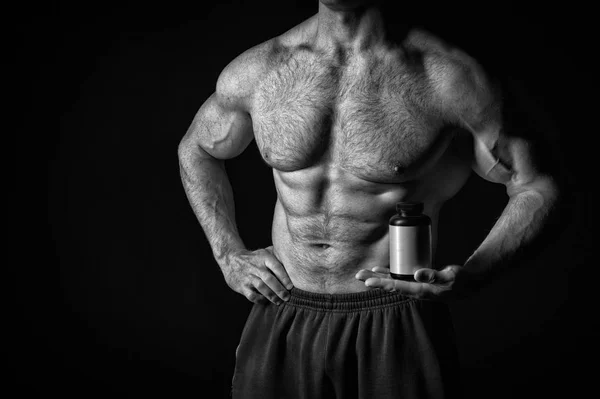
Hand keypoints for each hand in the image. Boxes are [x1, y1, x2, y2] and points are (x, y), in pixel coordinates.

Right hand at [223, 246, 293, 304]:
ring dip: (271, 296)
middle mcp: (255, 267)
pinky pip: (251, 295)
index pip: (276, 266)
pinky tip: (266, 301)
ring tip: (279, 301)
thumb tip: (295, 260)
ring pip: (261, 287)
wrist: (231, 259)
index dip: (284, 277)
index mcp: (263, 258)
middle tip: (287, 297)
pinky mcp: (242, 286)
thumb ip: (278, 255)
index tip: (291, 286)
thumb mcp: (265, 252)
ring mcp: (248, 276)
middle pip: (269, 279)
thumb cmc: (254, 257)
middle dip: (279, 289)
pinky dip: (259, 299)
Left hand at [355, 265, 469, 300]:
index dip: (381, 284)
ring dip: (378, 277)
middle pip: (390, 285)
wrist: (468, 285)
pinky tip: (380, 271)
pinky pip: (399, 278)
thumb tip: (417, 274)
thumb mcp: (450, 276)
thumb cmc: (460, 280)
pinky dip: (389, 274)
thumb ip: (435, 275)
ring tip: (363, 274)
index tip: (367, 282)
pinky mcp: (417, 281)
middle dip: (374, 280)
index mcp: (421, 291)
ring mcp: (415, 286)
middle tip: (357, 275)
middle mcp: (415, 290)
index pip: (397, 287)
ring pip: (393, 282)